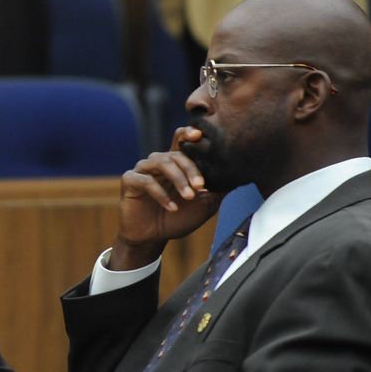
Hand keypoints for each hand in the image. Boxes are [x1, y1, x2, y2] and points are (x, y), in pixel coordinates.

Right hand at [109, 125, 220, 269]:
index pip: (181, 140)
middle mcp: (158, 162)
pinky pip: (146, 181)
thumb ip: (218, 188)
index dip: (189, 133)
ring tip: (189, 196)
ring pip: (161, 163)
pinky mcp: (130, 181)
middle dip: (191, 169)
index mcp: (175, 163)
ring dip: (178, 179)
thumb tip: (240, 175)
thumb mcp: (204, 204)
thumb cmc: (177, 218)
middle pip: (176, 154)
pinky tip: (172, 207)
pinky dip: (161, 193)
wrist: (152, 237)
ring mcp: (143, 170)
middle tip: (201, 186)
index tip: (200, 136)